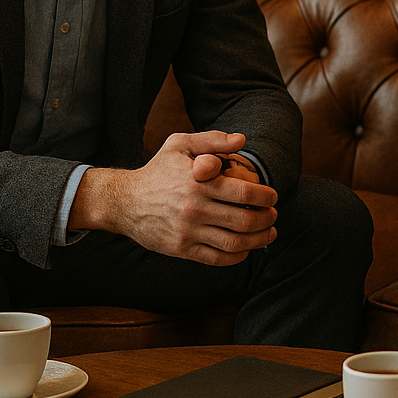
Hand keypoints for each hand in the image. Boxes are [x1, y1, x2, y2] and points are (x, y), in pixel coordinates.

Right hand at [73, 130, 277, 264]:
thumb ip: (212, 140)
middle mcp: (194, 208)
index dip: (265, 196)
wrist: (124, 201)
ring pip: (234, 243)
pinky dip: (237, 256)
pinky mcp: (181, 249)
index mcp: (198, 182)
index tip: (273, 197)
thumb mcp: (180, 144)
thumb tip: (242, 139)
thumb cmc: (157, 170)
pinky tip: (246, 249)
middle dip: (267, 219)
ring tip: (268, 234)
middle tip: (274, 215)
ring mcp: (188, 231)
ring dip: (258, 240)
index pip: (244, 192)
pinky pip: (217, 258)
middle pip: (244, 220)